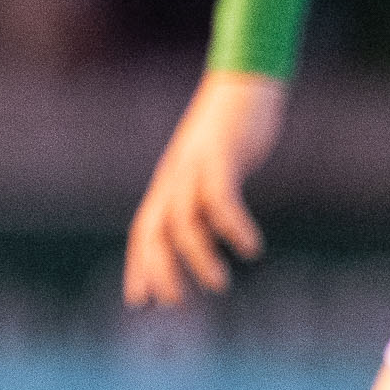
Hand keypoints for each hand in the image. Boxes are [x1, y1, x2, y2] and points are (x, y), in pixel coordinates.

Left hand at [125, 69, 286, 306]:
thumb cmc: (227, 134)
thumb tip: (197, 235)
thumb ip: (199, 201)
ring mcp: (194, 168)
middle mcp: (174, 180)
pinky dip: (232, 226)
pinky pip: (220, 198)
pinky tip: (250, 248)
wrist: (243, 85)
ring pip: (183, 221)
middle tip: (178, 304)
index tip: (140, 302)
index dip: (139, 267)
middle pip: (153, 232)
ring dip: (198, 257)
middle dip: (160, 271)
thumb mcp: (207, 171)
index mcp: (168, 186)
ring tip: (219, 285)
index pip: (143, 233)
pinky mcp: (220, 157)